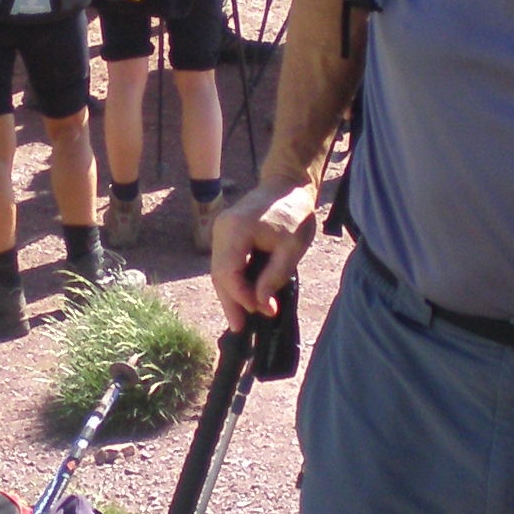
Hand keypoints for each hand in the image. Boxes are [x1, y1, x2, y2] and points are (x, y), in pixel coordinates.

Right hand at [211, 180, 318, 331]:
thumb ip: (274, 277)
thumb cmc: (294, 214)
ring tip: (239, 319)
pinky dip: (232, 281)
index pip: (229, 272)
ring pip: (219, 270)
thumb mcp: (291, 248)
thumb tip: (262, 306)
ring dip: (230, 294)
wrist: (286, 185)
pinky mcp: (224, 234)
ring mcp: (220, 231)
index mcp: (236, 230)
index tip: (262, 311)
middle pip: (219, 274)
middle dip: (230, 302)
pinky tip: (241, 298)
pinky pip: (224, 262)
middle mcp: (221, 230)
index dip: (243, 296)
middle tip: (239, 328)